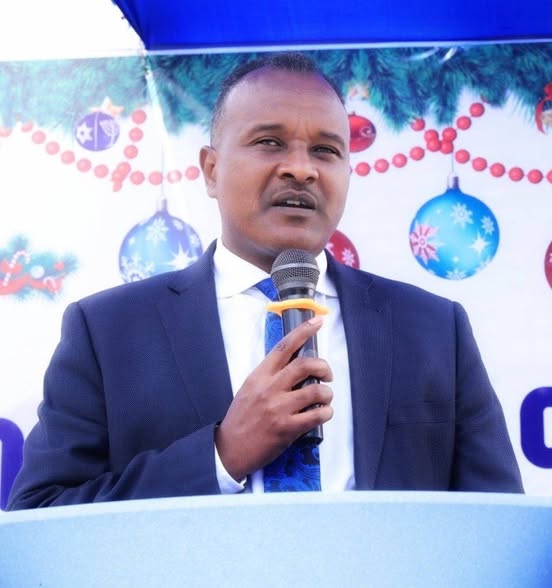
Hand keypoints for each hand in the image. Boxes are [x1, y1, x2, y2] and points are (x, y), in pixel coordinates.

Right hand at [215, 316, 332, 481]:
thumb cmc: (241, 418)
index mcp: (259, 375)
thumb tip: (295, 365)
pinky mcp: (287, 429)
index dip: (303, 331)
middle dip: (323, 366)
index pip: (284, 347)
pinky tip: (323, 413)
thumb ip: (269, 376)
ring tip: (325, 398)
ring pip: (315, 390)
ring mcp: (279, 409)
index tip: (317, 321)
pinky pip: (317, 415)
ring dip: (327, 393)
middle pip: (305, 365)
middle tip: (327, 374)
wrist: (229, 449)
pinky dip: (326, 412)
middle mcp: (269, 388)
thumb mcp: (250, 389)